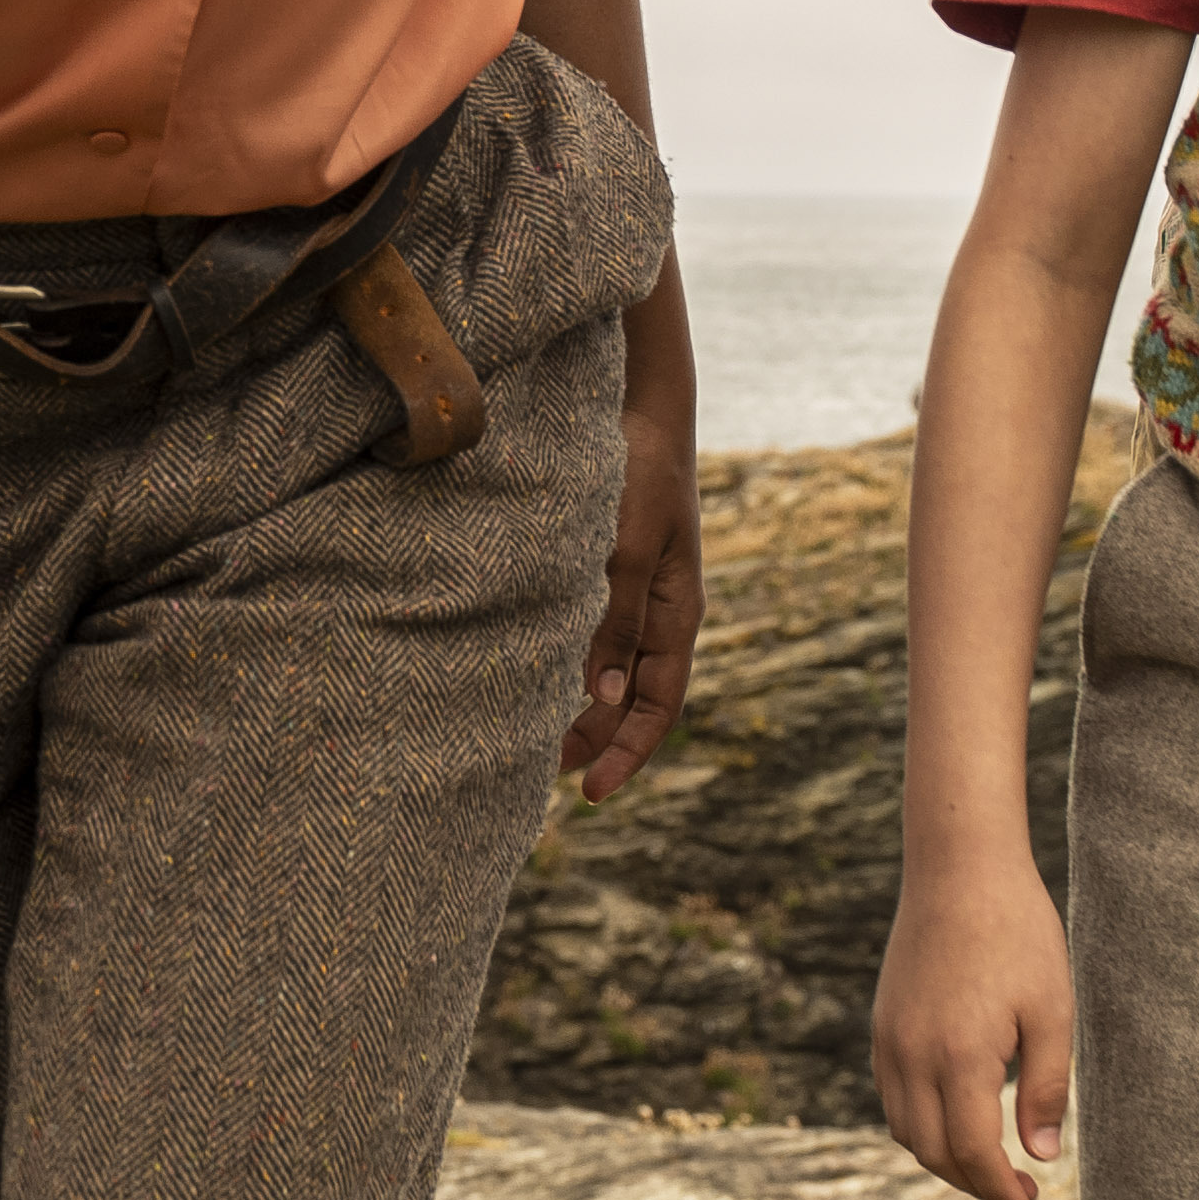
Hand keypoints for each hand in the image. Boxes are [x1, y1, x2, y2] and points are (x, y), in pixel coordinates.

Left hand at [559, 365, 701, 801]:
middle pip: (629, 700)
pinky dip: (560, 665)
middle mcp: (655, 614)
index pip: (660, 706)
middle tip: (539, 776)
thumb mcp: (627, 550)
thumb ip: (615, 621)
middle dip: (593, 741)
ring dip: (572, 708)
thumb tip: (604, 701)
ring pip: (604, 672)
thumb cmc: (639, 475)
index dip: (629, 752)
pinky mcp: (599, 572)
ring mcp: (629, 594)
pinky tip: (522, 674)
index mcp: (676, 615)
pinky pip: (584, 635)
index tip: (589, 791)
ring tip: (526, 738)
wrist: (636, 408)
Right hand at [872, 857, 1079, 1199]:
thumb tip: (1041, 1155)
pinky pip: (893, 1100)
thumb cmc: (1018, 934)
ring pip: (906, 1132)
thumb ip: (1046, 1088)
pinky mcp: (883, 1027)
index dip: (1001, 1193)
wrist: (959, 870)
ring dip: (945, 1160)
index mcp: (960, 1056)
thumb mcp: (1052, 1011)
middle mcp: (912, 1056)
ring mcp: (890, 1042)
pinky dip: (922, 1127)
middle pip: (933, 1153)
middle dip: (975, 1185)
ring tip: (992, 1163)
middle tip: (1020, 1196)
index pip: (973, 1153)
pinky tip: (959, 1120)